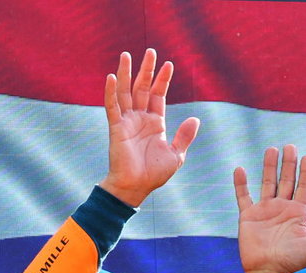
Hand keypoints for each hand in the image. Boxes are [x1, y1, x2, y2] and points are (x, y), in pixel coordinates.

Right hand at [99, 49, 200, 207]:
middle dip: (147, 70)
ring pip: (126, 92)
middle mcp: (140, 119)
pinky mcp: (116, 128)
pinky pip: (112, 107)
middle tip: (151, 51)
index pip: (159, 95)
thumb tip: (195, 119)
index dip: (163, 80)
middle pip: (143, 88)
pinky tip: (111, 77)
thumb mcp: (175, 155)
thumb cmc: (154, 174)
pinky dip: (110, 92)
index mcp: (155, 123)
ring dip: (125, 73)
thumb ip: (184, 136)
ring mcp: (127, 121)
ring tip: (126, 55)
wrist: (136, 187)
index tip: (169, 64)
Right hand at [235, 145, 305, 272]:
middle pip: (287, 180)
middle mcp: (283, 208)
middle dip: (289, 163)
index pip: (305, 187)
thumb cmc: (294, 262)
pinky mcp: (249, 216)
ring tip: (272, 149)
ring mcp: (265, 211)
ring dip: (269, 166)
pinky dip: (240, 184)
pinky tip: (240, 169)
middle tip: (290, 146)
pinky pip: (243, 197)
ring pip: (267, 183)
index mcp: (299, 213)